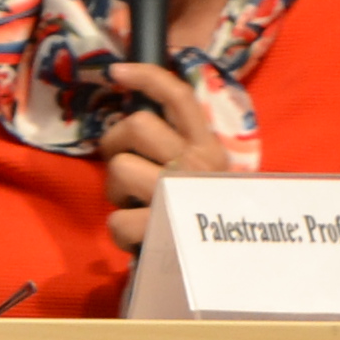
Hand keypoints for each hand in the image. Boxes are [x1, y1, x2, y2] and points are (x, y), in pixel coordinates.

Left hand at [93, 61, 227, 252]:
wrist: (225, 267)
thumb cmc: (203, 218)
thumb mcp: (201, 174)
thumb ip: (176, 146)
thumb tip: (132, 121)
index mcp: (208, 147)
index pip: (179, 97)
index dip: (146, 76)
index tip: (116, 71)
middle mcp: (197, 164)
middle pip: (137, 124)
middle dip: (114, 144)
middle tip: (122, 169)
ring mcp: (177, 194)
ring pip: (119, 169)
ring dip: (115, 192)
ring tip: (134, 207)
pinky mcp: (161, 228)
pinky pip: (116, 219)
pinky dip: (119, 232)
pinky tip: (138, 238)